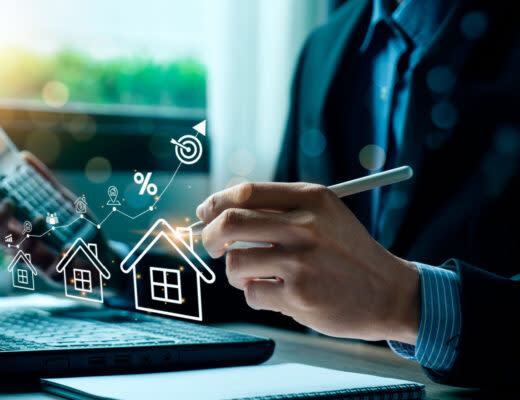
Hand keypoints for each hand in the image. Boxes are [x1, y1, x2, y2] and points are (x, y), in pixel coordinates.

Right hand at [0, 151, 76, 287]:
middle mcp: (25, 248)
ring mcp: (39, 264)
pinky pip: (53, 270)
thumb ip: (44, 183)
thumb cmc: (79, 231)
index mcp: (21, 230)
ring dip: (28, 234)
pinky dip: (61, 256)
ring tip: (40, 217)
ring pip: (21, 255)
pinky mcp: (57, 276)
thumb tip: (24, 157)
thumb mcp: (64, 203)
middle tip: (8, 201)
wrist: (105, 259)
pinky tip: (70, 246)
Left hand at [196, 182, 419, 343]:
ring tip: (258, 276)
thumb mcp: (325, 215)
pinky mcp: (298, 295)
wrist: (388, 293)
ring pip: (235, 264)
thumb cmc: (347, 253)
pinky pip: (252, 294)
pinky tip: (280, 294)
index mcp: (311, 199)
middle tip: (213, 246)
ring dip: (237, 273)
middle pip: (230, 223)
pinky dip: (257, 296)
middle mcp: (305, 226)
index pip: (245, 192)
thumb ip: (279, 208)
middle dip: (211, 236)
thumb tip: (218, 211)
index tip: (206, 214)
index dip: (216, 203)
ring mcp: (300, 262)